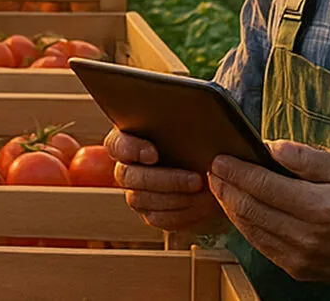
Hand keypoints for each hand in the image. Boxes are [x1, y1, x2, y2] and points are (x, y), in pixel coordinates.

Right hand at [105, 127, 227, 233]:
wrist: (213, 173)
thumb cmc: (199, 142)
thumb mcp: (190, 128)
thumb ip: (181, 122)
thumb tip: (191, 112)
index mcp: (129, 139)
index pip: (116, 144)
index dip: (131, 149)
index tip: (153, 154)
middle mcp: (127, 167)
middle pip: (128, 176)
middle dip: (164, 180)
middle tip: (196, 180)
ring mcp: (135, 191)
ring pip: (141, 199)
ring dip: (176, 198)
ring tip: (205, 193)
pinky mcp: (150, 212)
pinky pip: (157, 218)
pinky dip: (182, 214)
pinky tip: (202, 205)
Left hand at [207, 139, 329, 283]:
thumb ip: (304, 156)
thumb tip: (270, 146)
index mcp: (318, 206)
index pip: (263, 185)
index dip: (235, 171)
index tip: (219, 159)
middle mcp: (306, 234)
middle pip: (249, 207)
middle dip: (224, 186)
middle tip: (213, 170)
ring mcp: (298, 255)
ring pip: (248, 227)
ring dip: (229, 205)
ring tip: (220, 186)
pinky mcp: (294, 268)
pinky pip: (258, 243)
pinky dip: (243, 224)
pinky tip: (238, 208)